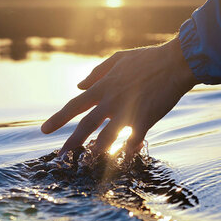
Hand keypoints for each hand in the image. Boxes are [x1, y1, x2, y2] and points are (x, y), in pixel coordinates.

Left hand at [41, 37, 197, 155]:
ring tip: (88, 161)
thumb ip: (97, 72)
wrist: (175, 63)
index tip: (44, 130)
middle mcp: (111, 100)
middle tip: (59, 156)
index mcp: (104, 86)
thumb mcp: (118, 59)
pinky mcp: (145, 119)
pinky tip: (125, 156)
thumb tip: (78, 85)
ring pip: (107, 137)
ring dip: (96, 151)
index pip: (75, 105)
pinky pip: (133, 140)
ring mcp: (128, 111)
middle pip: (86, 125)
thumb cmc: (147, 59)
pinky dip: (128, 149)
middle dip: (71, 142)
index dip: (58, 118)